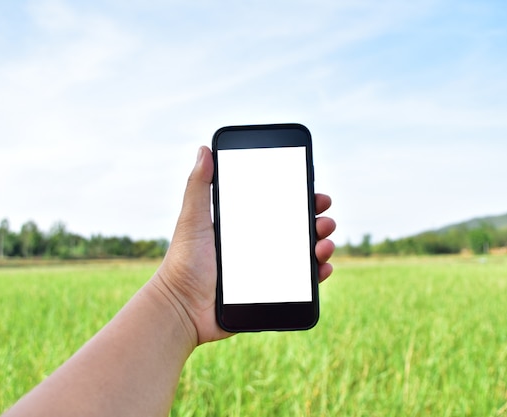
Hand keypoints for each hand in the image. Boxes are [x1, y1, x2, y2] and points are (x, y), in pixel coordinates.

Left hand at [151, 146, 335, 345]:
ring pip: (304, 254)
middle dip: (318, 221)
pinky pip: (302, 284)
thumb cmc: (183, 262)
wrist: (182, 307)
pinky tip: (324, 267)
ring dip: (321, 245)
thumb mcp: (192, 219)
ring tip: (324, 244)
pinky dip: (318, 274)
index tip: (315, 191)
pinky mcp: (271, 293)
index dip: (300, 198)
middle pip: (298, 229)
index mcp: (245, 226)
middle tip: (324, 219)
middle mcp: (259, 245)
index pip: (279, 207)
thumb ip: (198, 186)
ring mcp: (267, 269)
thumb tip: (204, 149)